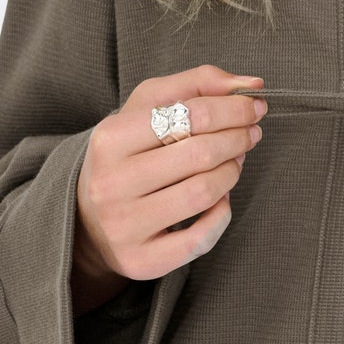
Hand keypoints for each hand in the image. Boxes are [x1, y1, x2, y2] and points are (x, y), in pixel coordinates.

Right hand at [73, 64, 267, 304]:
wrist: (88, 218)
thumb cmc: (128, 153)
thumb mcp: (147, 107)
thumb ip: (196, 84)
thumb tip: (251, 83)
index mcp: (109, 139)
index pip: (187, 114)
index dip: (232, 108)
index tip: (255, 106)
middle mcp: (111, 183)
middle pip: (198, 154)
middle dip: (237, 138)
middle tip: (251, 133)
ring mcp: (124, 226)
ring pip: (202, 194)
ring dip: (231, 173)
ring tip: (234, 162)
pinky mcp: (140, 260)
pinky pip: (200, 239)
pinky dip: (221, 216)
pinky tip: (220, 200)